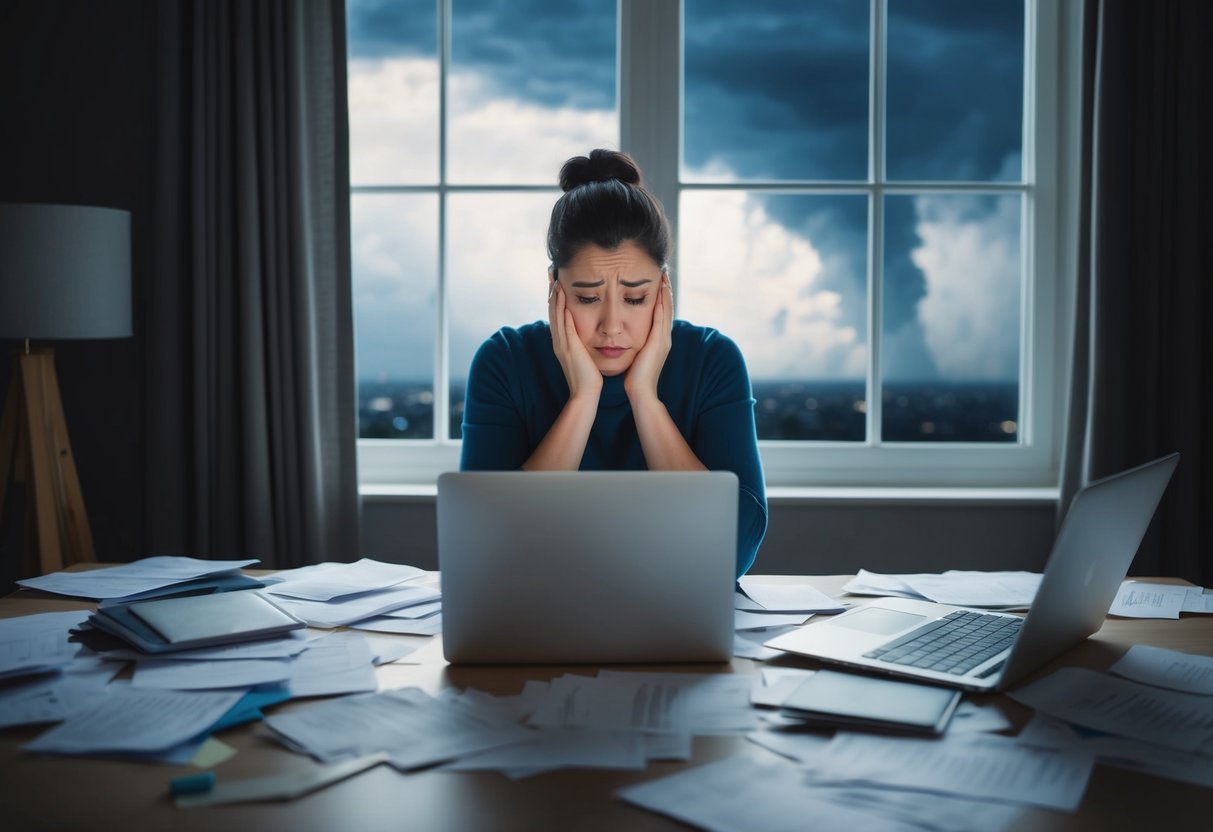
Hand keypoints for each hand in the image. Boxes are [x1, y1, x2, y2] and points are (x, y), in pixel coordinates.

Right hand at [549, 278, 601, 399]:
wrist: (586, 395)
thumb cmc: (588, 378)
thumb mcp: (583, 357)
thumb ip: (581, 345)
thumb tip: (585, 336)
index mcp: (562, 343)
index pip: (557, 315)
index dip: (555, 298)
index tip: (556, 282)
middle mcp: (559, 341)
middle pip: (552, 311)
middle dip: (551, 292)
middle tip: (551, 274)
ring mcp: (562, 344)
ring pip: (556, 315)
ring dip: (555, 297)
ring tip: (555, 280)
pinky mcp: (569, 348)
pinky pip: (564, 325)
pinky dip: (562, 311)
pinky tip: (563, 298)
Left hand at [624, 273, 672, 402]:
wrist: (640, 392)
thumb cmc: (634, 377)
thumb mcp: (637, 356)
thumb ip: (636, 345)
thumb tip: (627, 338)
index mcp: (659, 340)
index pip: (661, 313)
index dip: (661, 298)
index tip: (658, 282)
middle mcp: (664, 337)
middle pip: (667, 308)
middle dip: (666, 290)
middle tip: (664, 273)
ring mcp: (664, 339)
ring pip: (667, 310)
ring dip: (666, 293)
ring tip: (664, 276)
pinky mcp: (659, 341)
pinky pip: (662, 318)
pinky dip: (662, 303)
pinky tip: (660, 291)